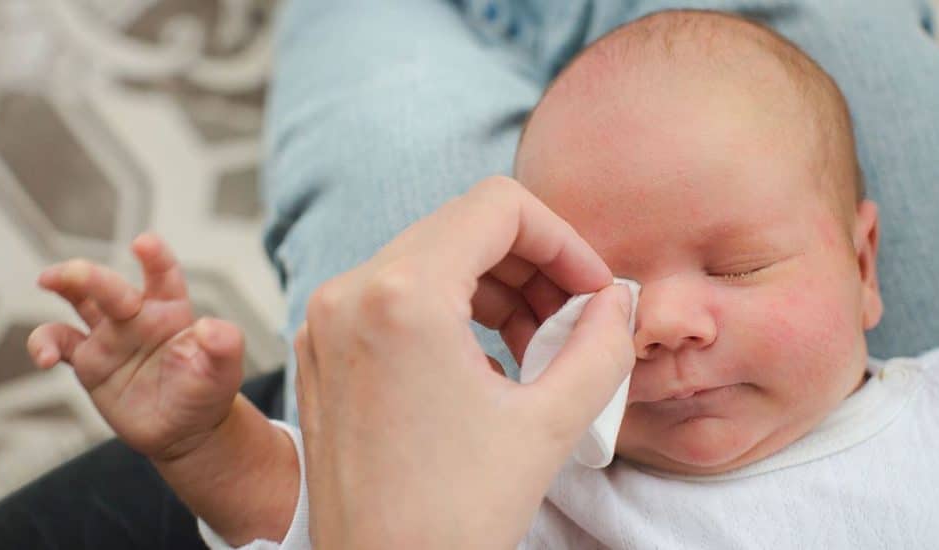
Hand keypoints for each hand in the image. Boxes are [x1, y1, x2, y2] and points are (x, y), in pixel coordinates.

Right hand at [26, 234, 245, 460]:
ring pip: (80, 300)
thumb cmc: (208, 392)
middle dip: (91, 276)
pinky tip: (46, 358)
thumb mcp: (225, 371)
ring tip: (48, 280)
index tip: (144, 243)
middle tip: (73, 272)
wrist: (186, 429)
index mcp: (173, 310)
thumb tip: (211, 327)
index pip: (164, 275)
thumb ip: (225, 345)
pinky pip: (59, 343)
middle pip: (111, 288)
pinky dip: (44, 343)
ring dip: (64, 285)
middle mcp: (139, 316)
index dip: (155, 257)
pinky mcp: (89, 361)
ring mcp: (111, 336)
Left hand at [295, 176, 635, 548]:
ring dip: (494, 287)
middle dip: (532, 265)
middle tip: (573, 320)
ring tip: (536, 346)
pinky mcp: (322, 351)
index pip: (497, 206)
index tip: (591, 289)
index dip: (562, 238)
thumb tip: (616, 300)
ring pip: (428, 258)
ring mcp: (327, 322)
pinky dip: (450, 310)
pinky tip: (485, 365)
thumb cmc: (453, 518)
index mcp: (402, 296)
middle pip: (461, 228)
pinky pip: (394, 297)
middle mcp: (350, 293)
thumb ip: (601, 345)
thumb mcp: (551, 424)